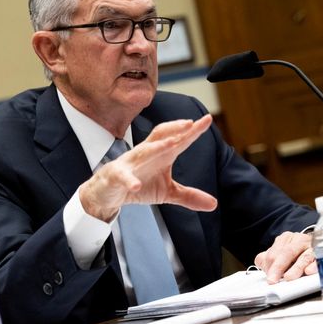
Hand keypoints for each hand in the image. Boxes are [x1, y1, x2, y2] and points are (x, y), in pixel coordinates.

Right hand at [80, 114, 217, 220]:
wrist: (108, 192)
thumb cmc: (139, 184)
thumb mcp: (167, 193)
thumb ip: (189, 196)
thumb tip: (214, 204)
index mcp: (161, 155)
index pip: (179, 139)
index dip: (192, 130)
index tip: (207, 119)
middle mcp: (147, 153)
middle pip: (161, 136)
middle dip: (175, 129)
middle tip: (190, 123)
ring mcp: (131, 163)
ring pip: (143, 151)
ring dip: (157, 147)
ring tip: (172, 144)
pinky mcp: (116, 175)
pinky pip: (122, 176)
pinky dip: (129, 180)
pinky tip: (135, 186)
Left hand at [254, 231, 317, 283]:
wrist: (320, 245)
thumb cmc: (297, 252)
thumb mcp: (281, 252)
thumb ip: (268, 258)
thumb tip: (262, 264)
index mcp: (287, 239)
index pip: (275, 251)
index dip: (270, 265)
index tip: (269, 278)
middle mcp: (299, 240)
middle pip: (287, 253)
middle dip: (278, 267)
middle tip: (273, 280)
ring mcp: (312, 247)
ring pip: (303, 257)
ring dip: (295, 269)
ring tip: (288, 278)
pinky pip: (319, 261)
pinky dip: (313, 266)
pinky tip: (308, 271)